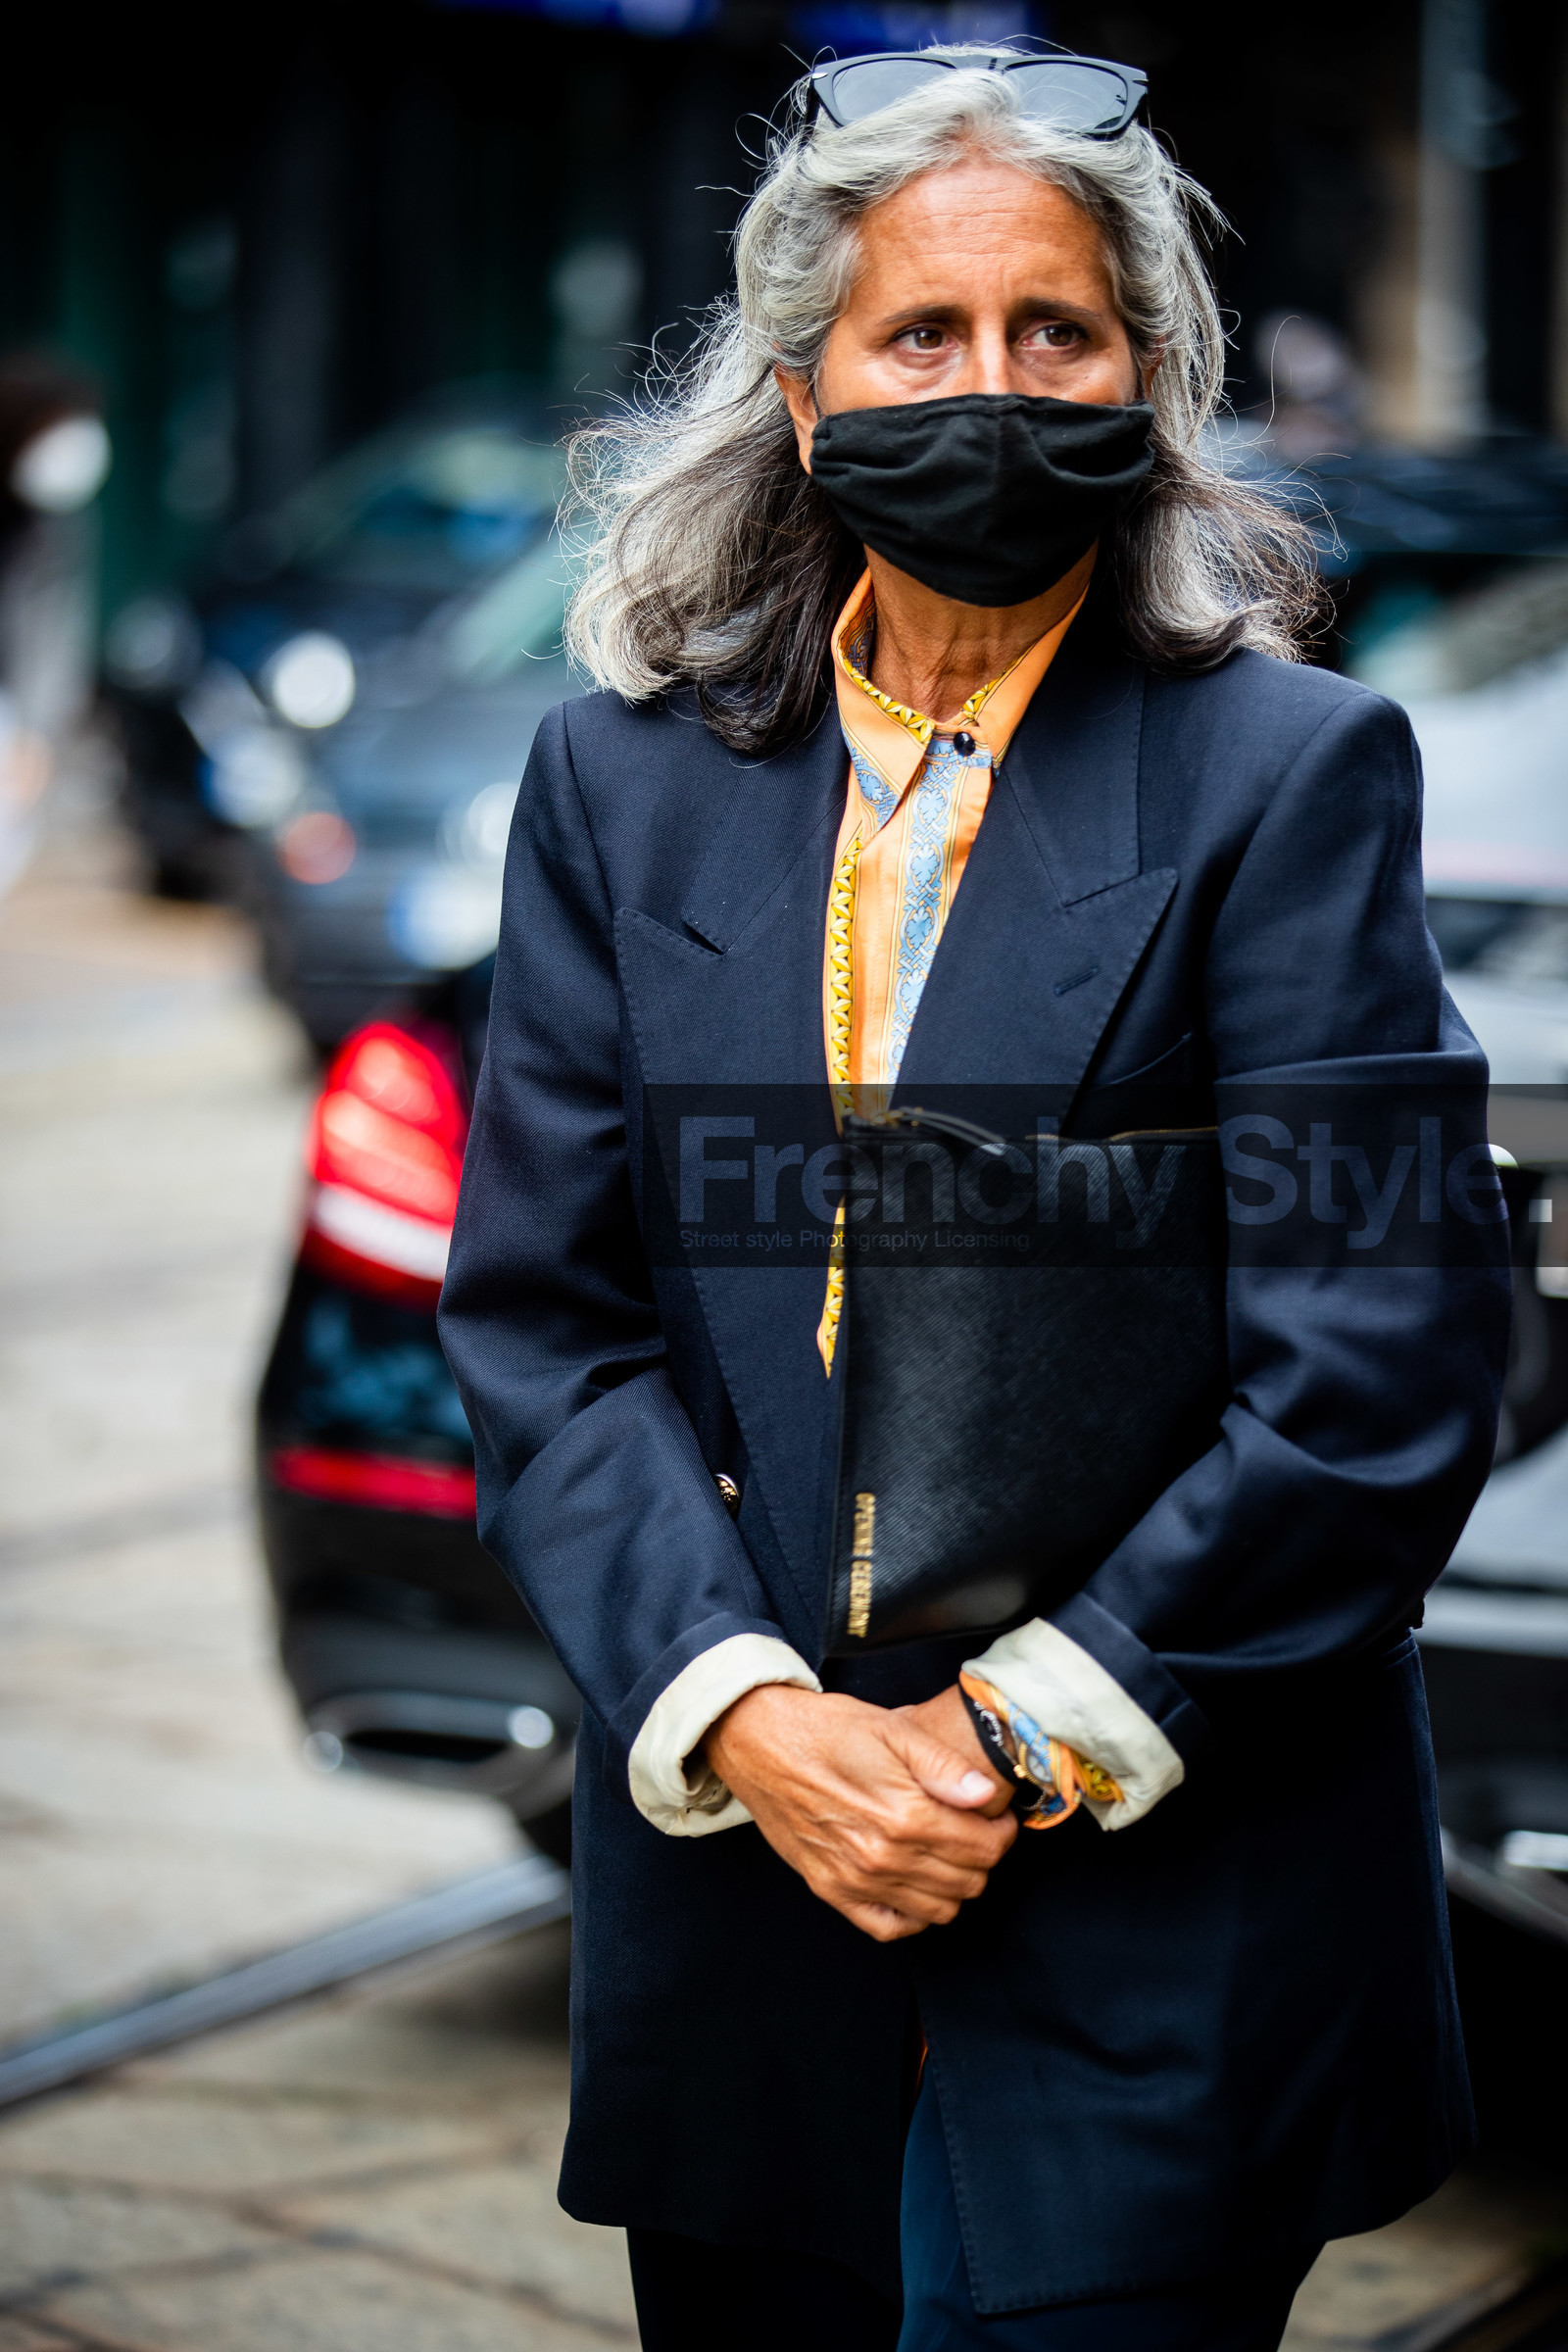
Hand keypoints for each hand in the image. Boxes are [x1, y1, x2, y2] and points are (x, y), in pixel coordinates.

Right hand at [705, 1683, 1016, 1942]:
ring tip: (949, 1853)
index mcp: (905, 1814)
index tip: (998, 1818)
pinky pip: (890, 1928)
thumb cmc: (827, 1730)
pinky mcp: (831, 1890)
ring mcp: (855, 1880)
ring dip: (956, 1886)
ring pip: (937, 1910)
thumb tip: (985, 1796)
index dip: (1003, 1833)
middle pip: (967, 1881)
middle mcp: (883, 1857)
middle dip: (984, 1857)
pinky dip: (914, 1916)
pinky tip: (917, 1886)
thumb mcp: (892, 1729)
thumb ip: (944, 1766)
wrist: (760, 1743)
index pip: (985, 1848)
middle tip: (977, 1831)